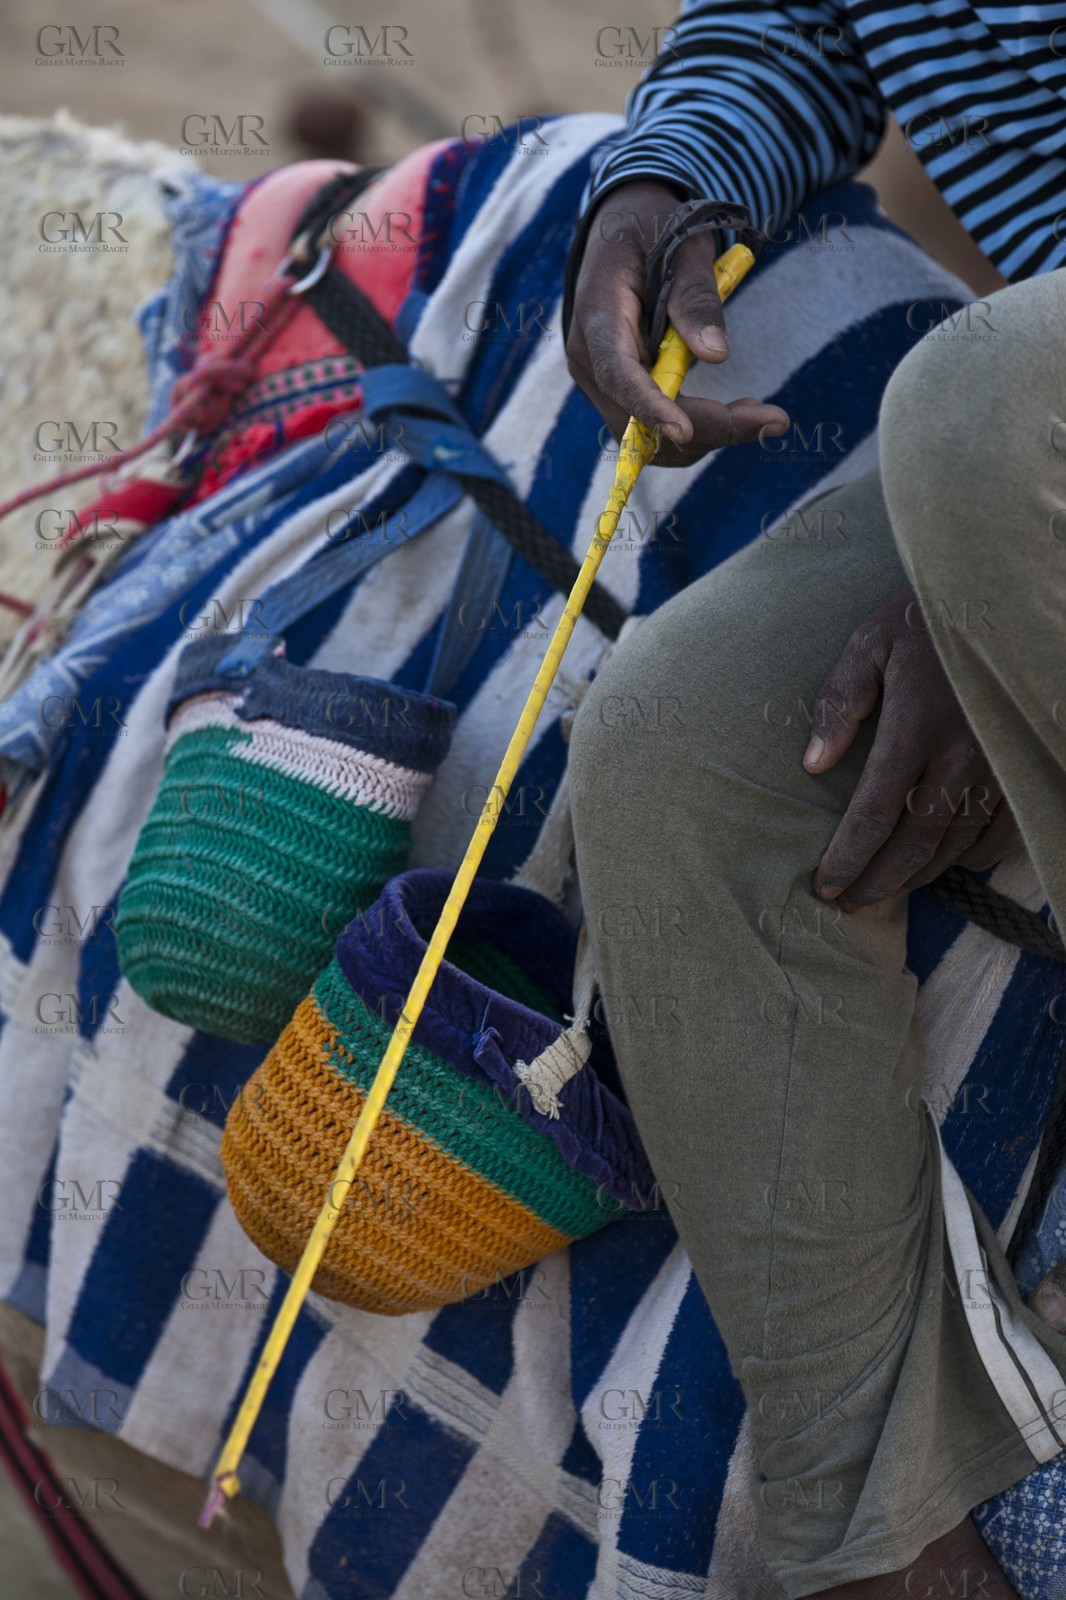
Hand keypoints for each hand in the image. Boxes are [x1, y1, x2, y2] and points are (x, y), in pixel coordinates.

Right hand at [566, 181, 788, 466]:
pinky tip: (739, 411)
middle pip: (638, 422)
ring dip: (707, 435)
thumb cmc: (653, 227)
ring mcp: (603, 382)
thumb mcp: (682, 245)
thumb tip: (717, 356)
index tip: (685, 431)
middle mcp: (591, 361)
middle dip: (704, 429)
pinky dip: (699, 429)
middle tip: (775, 419)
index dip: (650, 407)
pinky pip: (655, 429)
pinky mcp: (622, 393)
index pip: (619, 374)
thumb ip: (697, 296)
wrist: (623, 227)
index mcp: (599, 315)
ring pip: (648, 439)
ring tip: (762, 413)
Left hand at [805, 585, 1019, 907]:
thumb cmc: (928, 618)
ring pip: (957, 844)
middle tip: (849, 902)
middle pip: (913, 843)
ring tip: (886, 887)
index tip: (824, 885)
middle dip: (877, 880)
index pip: (873, 814)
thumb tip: (812, 764)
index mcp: (915, 727)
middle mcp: (961, 755)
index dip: (847, 858)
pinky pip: (1002, 832)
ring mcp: (999, 764)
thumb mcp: (872, 644)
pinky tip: (947, 863)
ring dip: (918, 874)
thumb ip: (840, 703)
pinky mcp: (1024, 766)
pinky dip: (973, 856)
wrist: (1004, 594)